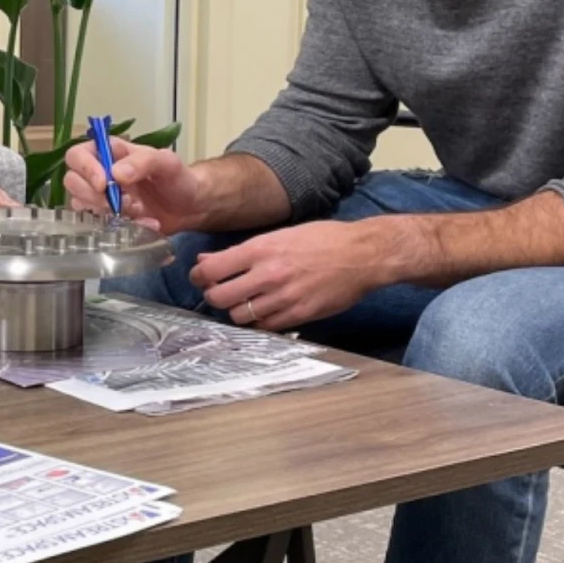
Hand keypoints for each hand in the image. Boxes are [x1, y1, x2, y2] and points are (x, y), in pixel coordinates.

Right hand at [63, 138, 206, 232]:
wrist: (190, 206)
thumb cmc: (178, 177)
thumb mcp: (167, 162)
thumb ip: (143, 162)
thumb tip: (115, 174)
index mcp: (110, 152)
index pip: (78, 155)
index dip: (85, 169)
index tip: (104, 184)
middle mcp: (100, 173)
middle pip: (72, 181)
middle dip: (93, 195)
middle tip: (118, 202)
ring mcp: (101, 197)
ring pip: (79, 204)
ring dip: (104, 211)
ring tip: (134, 210)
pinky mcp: (107, 218)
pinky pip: (98, 223)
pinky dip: (118, 226)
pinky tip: (141, 222)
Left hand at [188, 220, 385, 330]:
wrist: (363, 254)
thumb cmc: (323, 239)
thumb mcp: (280, 235)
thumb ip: (242, 251)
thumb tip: (206, 260)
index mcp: (261, 249)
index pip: (212, 270)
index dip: (199, 277)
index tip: (200, 278)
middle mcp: (268, 274)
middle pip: (220, 297)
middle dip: (214, 297)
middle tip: (219, 293)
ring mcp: (284, 297)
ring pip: (240, 316)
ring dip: (237, 311)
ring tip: (244, 303)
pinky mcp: (299, 315)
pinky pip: (265, 327)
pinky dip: (260, 322)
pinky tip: (264, 311)